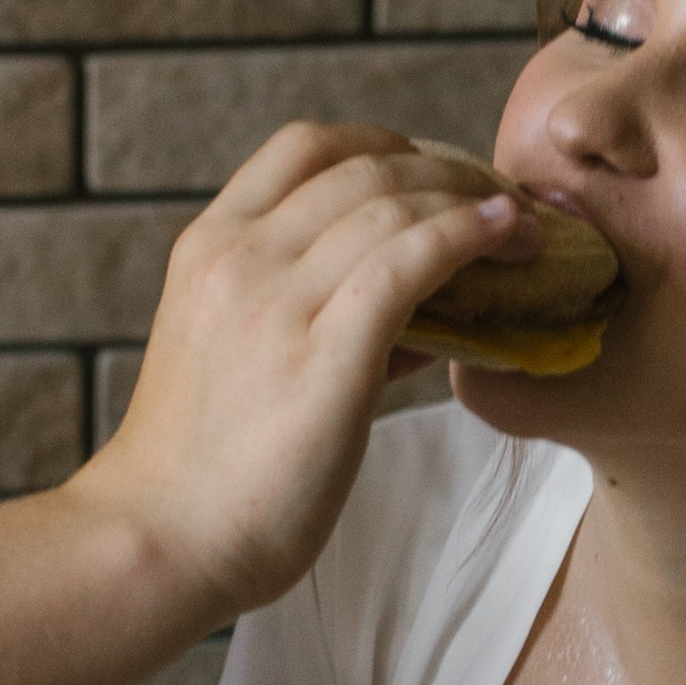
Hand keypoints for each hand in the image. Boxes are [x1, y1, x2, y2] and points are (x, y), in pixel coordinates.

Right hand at [83, 123, 539, 621]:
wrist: (162, 539)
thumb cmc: (202, 471)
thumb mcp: (231, 358)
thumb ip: (308, 319)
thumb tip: (418, 316)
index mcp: (208, 248)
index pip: (304, 147)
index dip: (382, 144)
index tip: (430, 174)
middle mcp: (240, 257)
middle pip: (362, 164)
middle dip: (446, 170)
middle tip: (498, 200)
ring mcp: (279, 301)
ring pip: (395, 201)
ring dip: (473, 198)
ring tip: (523, 224)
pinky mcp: (326, 352)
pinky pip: (412, 259)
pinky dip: (470, 234)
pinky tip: (508, 237)